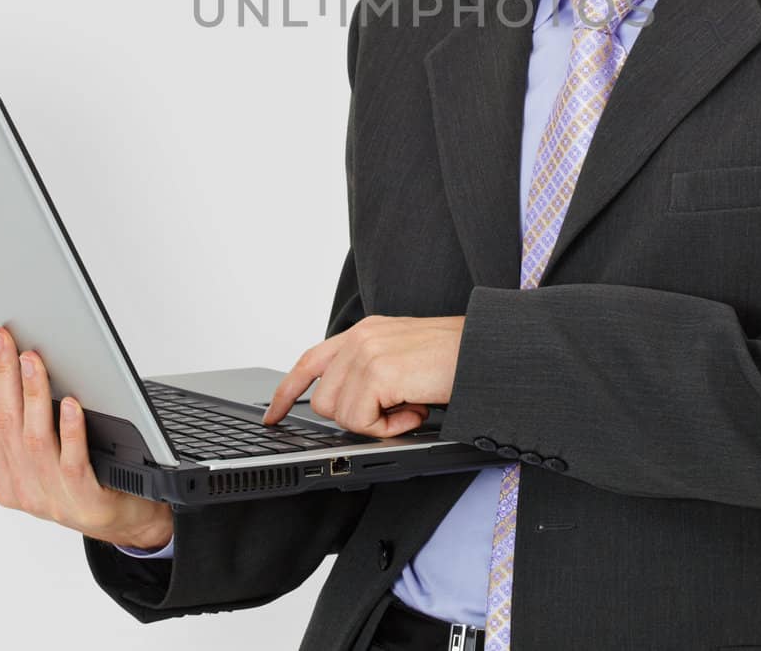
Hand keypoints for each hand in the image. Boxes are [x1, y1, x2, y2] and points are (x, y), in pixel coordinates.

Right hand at [0, 326, 173, 550]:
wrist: (121, 521)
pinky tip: (72, 404)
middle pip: (7, 425)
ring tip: (32, 361)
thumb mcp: (39, 464)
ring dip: (33, 395)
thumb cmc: (81, 483)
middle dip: (3, 377)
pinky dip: (70, 430)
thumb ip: (15, 440)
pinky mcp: (83, 498)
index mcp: (5, 478)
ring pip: (35, 439)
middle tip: (5, 341)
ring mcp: (51, 496)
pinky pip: (72, 461)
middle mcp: (22, 488)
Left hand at [260, 314, 465, 437]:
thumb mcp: (404, 358)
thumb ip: (372, 371)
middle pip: (325, 401)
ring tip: (410, 405)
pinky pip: (363, 423)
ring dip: (377, 423)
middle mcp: (360, 338)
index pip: (311, 361)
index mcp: (364, 332)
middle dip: (357, 417)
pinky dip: (391, 428)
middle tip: (398, 409)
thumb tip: (352, 407)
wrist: (486, 349)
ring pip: (341, 416)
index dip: (288, 392)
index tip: (273, 415)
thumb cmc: (456, 357)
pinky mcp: (378, 373)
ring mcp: (366, 353)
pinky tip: (416, 409)